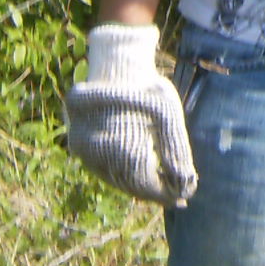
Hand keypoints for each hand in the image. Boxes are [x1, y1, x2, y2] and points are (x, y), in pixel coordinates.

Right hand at [64, 23, 198, 205]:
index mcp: (119, 148)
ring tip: (161, 188)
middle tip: (176, 197)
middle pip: (129, 186)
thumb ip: (176, 153)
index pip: (145, 184)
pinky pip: (102, 168)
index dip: (165, 194)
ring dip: (137, 185)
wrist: (117, 67)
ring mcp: (84, 150)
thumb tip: (185, 185)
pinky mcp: (78, 145)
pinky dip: (121, 173)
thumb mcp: (170, 118)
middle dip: (154, 192)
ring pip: (114, 180)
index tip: (183, 198)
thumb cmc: (148, 90)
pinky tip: (140, 174)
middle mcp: (96, 154)